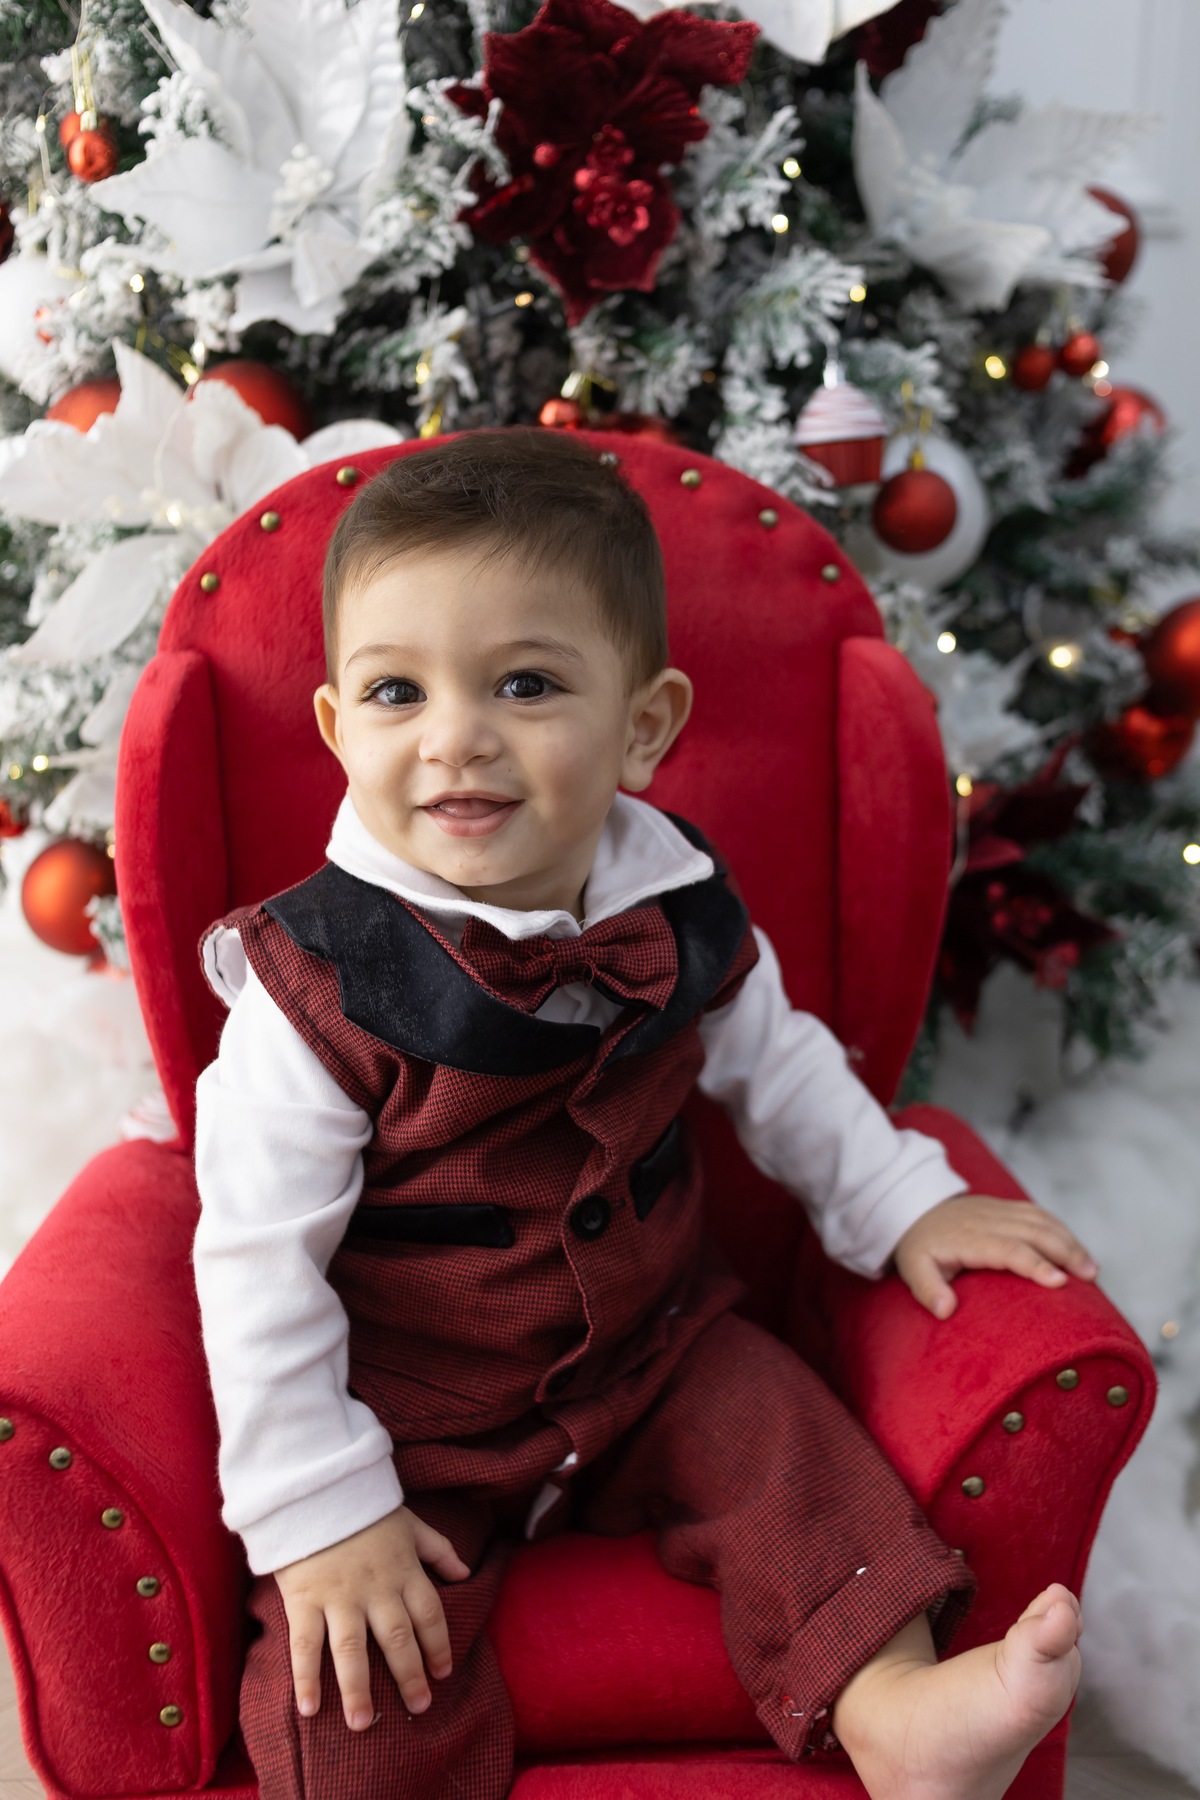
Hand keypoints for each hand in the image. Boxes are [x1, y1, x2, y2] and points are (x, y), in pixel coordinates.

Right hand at [273, 1504, 470, 1729]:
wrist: (314, 1487)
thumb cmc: (363, 1508)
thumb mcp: (409, 1522)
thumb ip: (438, 1549)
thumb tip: (465, 1572)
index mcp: (403, 1570)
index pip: (430, 1614)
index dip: (439, 1645)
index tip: (443, 1673)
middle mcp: (376, 1589)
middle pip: (398, 1639)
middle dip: (410, 1676)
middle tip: (419, 1707)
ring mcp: (339, 1596)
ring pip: (353, 1651)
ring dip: (359, 1690)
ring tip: (363, 1724)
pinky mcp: (305, 1600)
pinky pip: (306, 1646)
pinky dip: (307, 1678)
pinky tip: (309, 1709)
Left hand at [892, 1194, 1098, 1320]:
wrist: (915, 1208)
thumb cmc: (920, 1246)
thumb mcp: (913, 1269)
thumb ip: (927, 1290)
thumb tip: (945, 1311)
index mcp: (968, 1237)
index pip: (1007, 1248)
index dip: (1035, 1264)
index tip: (1059, 1282)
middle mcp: (988, 1219)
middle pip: (1033, 1230)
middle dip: (1065, 1252)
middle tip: (1090, 1278)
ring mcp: (999, 1209)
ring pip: (1041, 1220)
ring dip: (1069, 1241)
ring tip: (1092, 1269)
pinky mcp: (1006, 1206)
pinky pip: (1038, 1213)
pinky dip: (1061, 1229)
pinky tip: (1076, 1249)